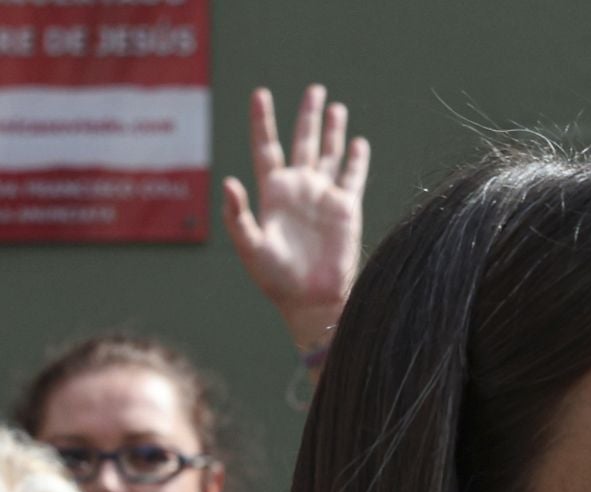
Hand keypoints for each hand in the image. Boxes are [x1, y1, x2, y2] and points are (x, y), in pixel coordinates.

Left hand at [222, 84, 368, 352]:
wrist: (312, 299)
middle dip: (308, 115)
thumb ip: (237, 215)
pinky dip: (357, 160)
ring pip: (329, 154)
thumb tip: (229, 181)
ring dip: (333, 132)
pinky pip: (353, 177)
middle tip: (314, 90)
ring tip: (337, 107)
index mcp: (272, 193)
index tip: (261, 93)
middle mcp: (299, 189)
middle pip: (303, 142)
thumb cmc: (276, 278)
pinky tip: (359, 143)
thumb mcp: (250, 247)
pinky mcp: (347, 210)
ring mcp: (324, 197)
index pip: (267, 146)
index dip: (263, 120)